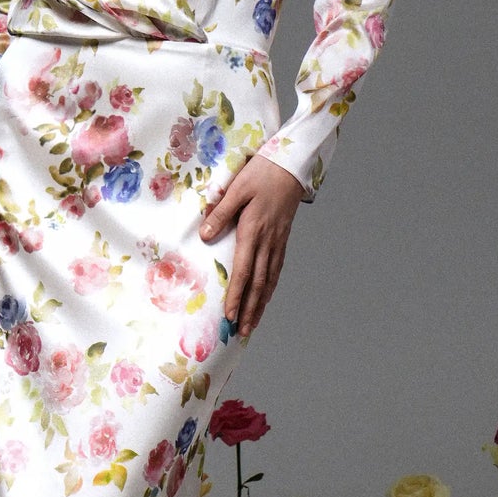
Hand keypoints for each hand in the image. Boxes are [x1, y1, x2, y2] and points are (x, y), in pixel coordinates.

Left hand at [199, 154, 305, 337]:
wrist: (292, 165)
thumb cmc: (262, 173)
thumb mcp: (237, 189)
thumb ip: (221, 212)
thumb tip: (205, 235)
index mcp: (254, 231)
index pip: (244, 271)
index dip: (237, 295)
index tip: (230, 315)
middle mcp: (268, 242)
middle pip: (259, 283)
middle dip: (250, 309)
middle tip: (242, 331)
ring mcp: (278, 242)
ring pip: (270, 280)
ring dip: (261, 304)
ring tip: (254, 323)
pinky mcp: (282, 239)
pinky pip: (277, 269)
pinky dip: (271, 287)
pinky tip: (266, 297)